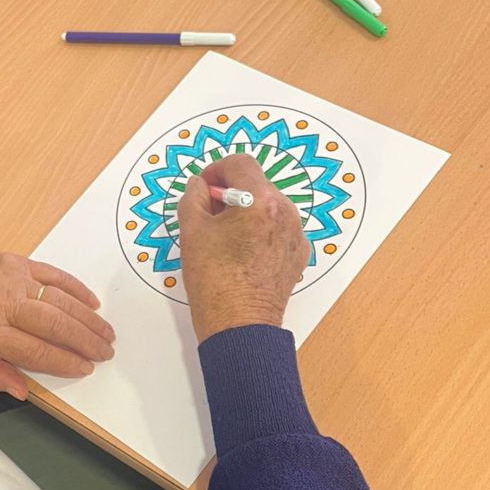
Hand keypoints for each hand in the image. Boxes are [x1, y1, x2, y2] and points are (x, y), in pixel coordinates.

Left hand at [0, 240, 115, 399]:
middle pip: (54, 324)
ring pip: (60, 300)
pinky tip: (92, 304)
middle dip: (85, 340)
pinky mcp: (17, 262)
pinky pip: (54, 275)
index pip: (34, 350)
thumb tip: (22, 391)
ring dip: (88, 318)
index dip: (64, 361)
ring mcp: (10, 278)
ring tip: (106, 333)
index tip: (85, 368)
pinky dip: (76, 290)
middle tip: (106, 352)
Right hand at [177, 155, 309, 342]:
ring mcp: (296, 234)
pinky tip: (241, 253)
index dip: (217, 169)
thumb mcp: (192, 231)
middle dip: (231, 193)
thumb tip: (199, 186)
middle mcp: (286, 212)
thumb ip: (193, 197)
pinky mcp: (298, 254)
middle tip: (209, 215)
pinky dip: (259, 232)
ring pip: (268, 207)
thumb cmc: (214, 281)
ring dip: (246, 212)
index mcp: (260, 201)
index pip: (240, 164)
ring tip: (224, 238)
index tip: (204, 186)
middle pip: (257, 184)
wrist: (239, 325)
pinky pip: (277, 229)